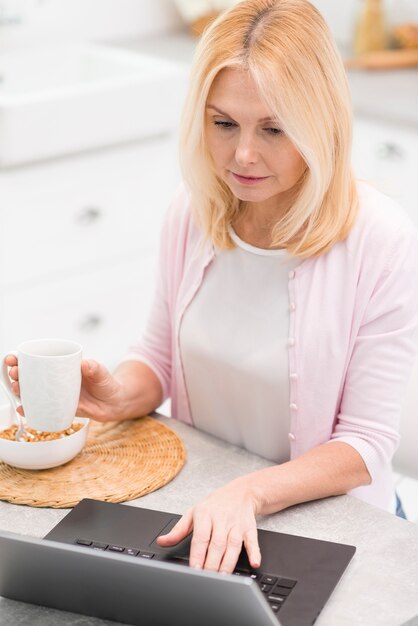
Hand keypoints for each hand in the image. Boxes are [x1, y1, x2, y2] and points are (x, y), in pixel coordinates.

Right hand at [3, 355, 126, 421]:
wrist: (114, 403)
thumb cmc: (106, 383)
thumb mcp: (102, 373)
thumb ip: (95, 368)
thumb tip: (86, 364)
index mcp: (62, 367)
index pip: (38, 360)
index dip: (22, 359)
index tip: (14, 358)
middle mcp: (55, 380)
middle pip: (30, 375)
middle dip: (17, 373)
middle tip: (15, 373)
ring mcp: (56, 394)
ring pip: (32, 392)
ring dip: (20, 390)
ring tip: (16, 388)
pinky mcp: (59, 408)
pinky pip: (41, 408)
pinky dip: (31, 409)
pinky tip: (23, 409)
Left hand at [157, 478, 261, 573]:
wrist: (241, 492)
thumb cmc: (214, 505)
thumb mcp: (193, 512)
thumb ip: (178, 530)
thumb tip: (162, 541)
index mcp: (205, 514)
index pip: (201, 537)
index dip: (198, 554)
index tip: (194, 569)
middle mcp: (221, 519)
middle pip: (217, 544)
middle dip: (212, 563)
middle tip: (208, 579)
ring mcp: (236, 524)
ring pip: (233, 545)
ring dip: (228, 562)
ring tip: (223, 577)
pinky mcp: (250, 528)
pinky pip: (252, 540)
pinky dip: (254, 552)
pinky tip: (254, 562)